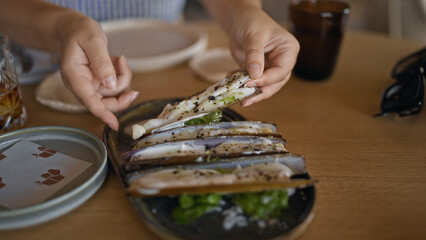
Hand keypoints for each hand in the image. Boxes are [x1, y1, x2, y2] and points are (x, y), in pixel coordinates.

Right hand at [57, 14, 137, 130]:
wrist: (74, 28)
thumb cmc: (80, 32)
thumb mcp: (93, 41)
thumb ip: (102, 62)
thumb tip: (111, 85)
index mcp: (74, 77)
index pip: (89, 101)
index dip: (103, 114)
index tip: (114, 124)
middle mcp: (82, 85)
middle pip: (105, 103)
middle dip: (122, 96)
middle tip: (133, 86)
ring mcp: (91, 85)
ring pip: (114, 93)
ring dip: (123, 77)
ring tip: (120, 59)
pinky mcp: (99, 82)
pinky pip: (117, 85)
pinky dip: (122, 74)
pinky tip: (118, 61)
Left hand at [227, 7, 298, 106]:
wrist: (239, 19)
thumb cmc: (252, 21)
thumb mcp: (253, 36)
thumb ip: (254, 55)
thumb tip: (255, 75)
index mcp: (288, 50)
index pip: (281, 71)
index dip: (267, 80)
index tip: (250, 82)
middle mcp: (282, 61)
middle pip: (275, 83)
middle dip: (260, 92)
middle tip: (246, 100)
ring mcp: (269, 67)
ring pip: (263, 86)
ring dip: (249, 91)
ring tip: (236, 95)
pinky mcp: (257, 70)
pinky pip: (250, 81)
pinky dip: (239, 83)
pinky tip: (229, 80)